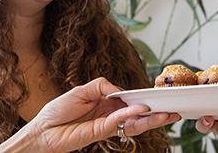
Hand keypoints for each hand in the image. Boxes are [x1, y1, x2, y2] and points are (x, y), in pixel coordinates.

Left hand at [0, 77, 180, 151]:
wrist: (42, 131)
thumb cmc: (58, 110)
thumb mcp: (82, 90)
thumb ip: (103, 86)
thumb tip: (121, 91)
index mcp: (106, 103)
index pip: (130, 101)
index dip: (144, 99)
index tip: (160, 96)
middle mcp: (110, 115)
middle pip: (137, 114)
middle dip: (156, 113)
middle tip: (174, 110)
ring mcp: (107, 125)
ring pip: (134, 123)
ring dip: (152, 119)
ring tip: (169, 115)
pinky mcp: (101, 132)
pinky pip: (120, 122)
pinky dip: (131, 116)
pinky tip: (142, 111)